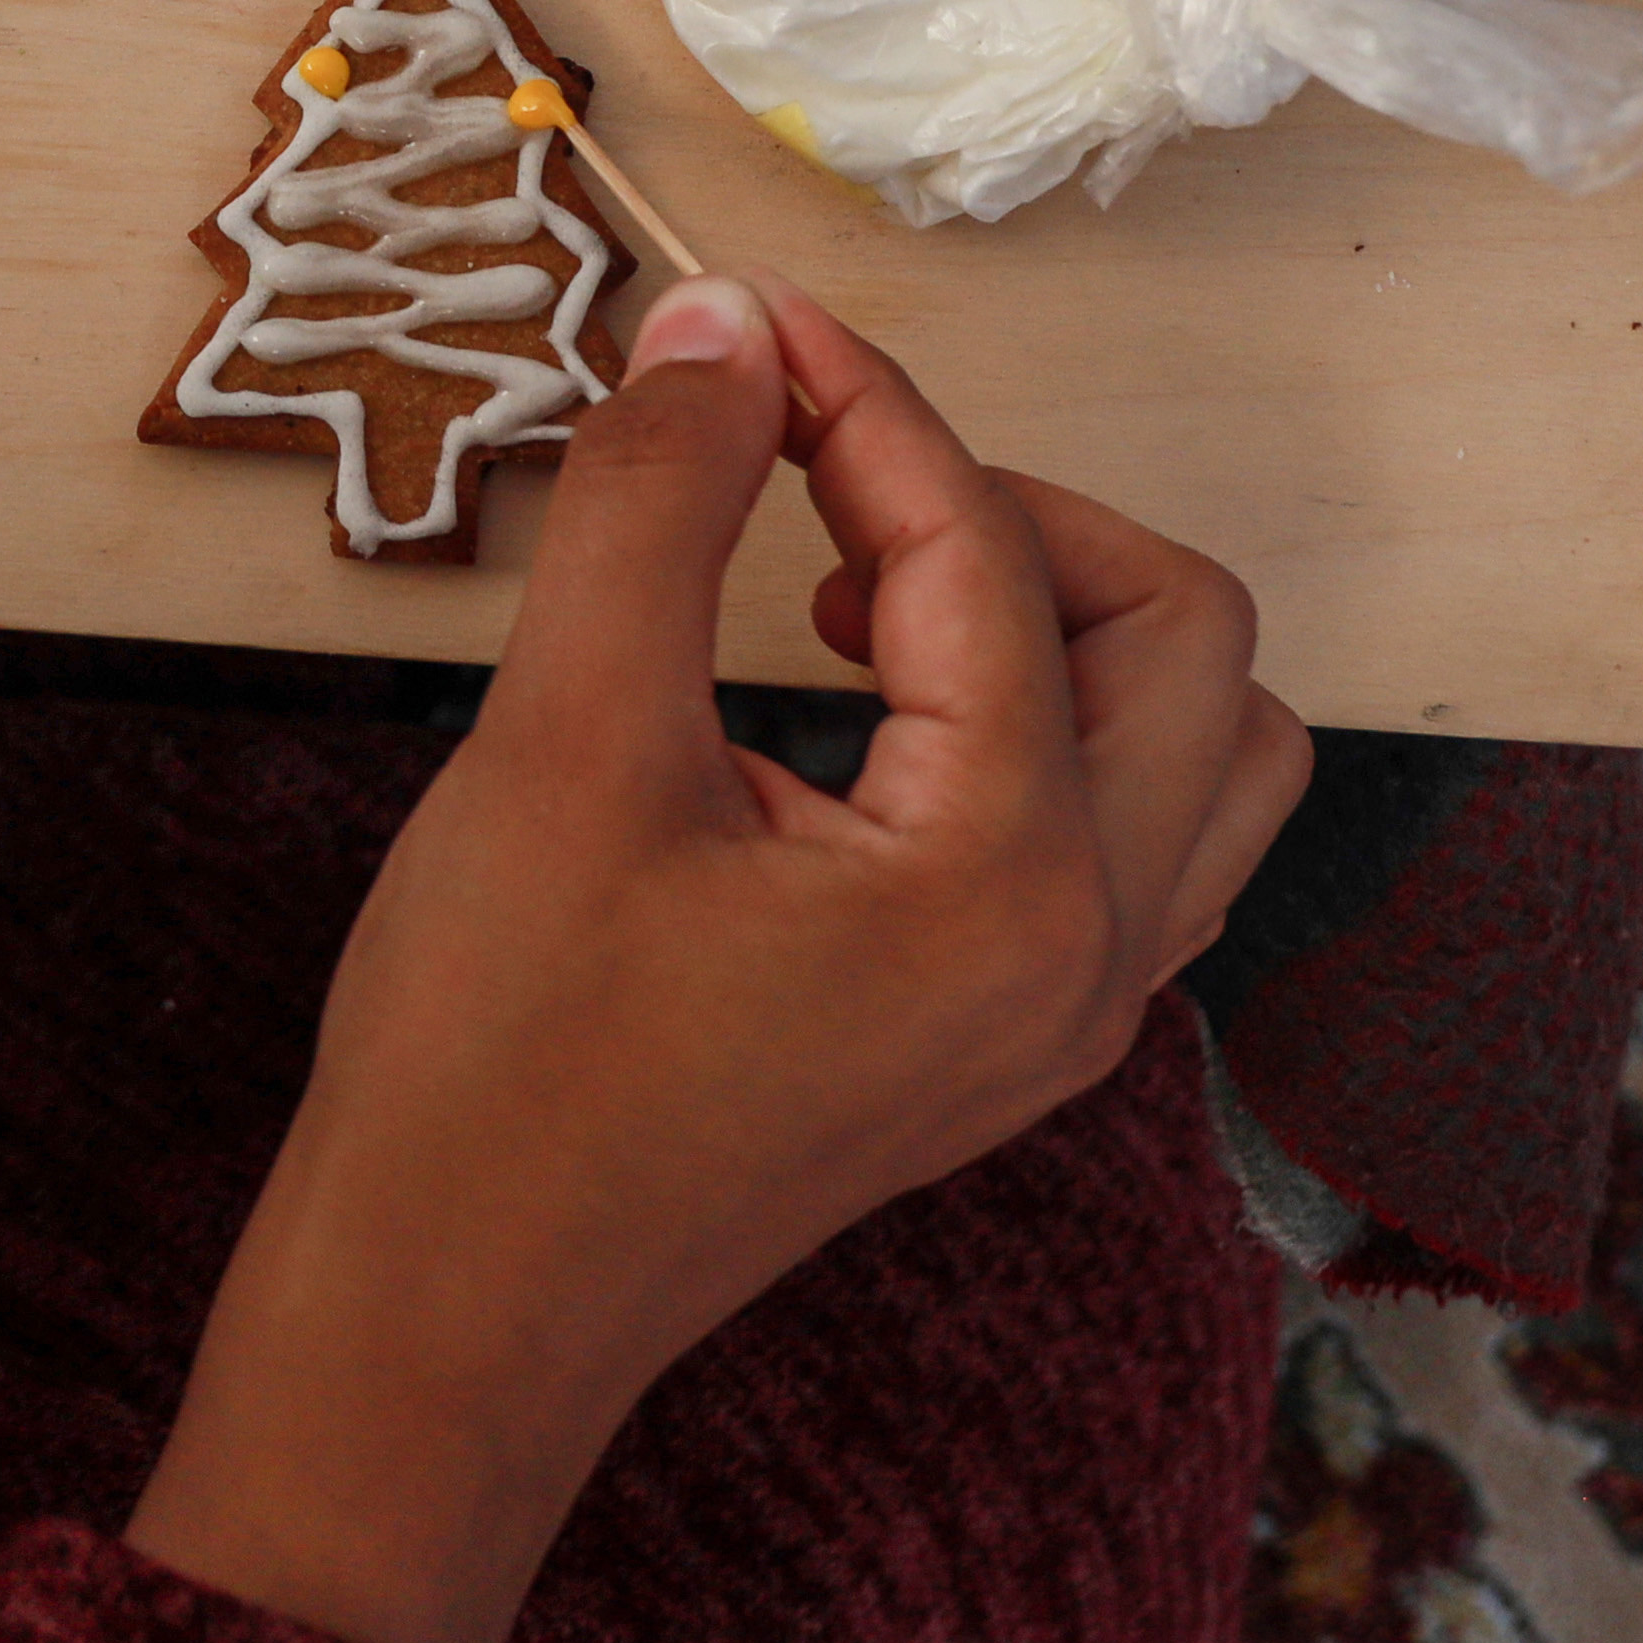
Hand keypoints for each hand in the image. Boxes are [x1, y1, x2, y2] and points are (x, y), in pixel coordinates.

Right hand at [121, 277, 1313, 1642]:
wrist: (447, 1316)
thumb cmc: (496, 1057)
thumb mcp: (563, 737)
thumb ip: (657, 502)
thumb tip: (718, 326)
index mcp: (1011, 880)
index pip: (993, 558)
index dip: (862, 406)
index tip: (741, 326)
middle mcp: (1087, 955)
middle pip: (1184, 639)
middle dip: (1016, 513)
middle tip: (823, 478)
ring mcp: (1057, 1019)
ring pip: (1195, 751)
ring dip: (1065, 626)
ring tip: (861, 602)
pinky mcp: (995, 1048)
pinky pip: (1126, 845)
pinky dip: (1042, 732)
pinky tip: (857, 716)